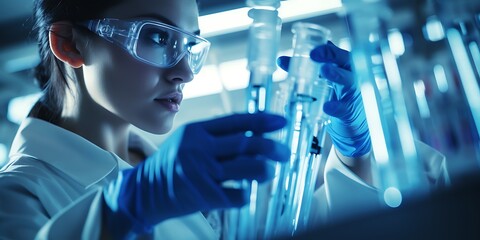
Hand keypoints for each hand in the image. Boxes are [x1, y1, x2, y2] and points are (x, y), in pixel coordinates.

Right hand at [102, 113, 288, 237]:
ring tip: (271, 171)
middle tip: (285, 152)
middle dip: (272, 147)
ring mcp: (201, 173)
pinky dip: (246, 194)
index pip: (236, 122)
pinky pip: (236, 195)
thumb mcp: (188, 140)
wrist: (143, 191)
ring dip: (265, 170)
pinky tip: (248, 192)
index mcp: (197, 131)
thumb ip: (215, 135)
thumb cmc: (171, 164)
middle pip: (245, 144)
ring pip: (245, 168)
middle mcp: (199, 149)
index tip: (282, 122)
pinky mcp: (203, 196)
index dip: (262, 121)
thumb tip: (253, 133)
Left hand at [277, 41, 370, 157]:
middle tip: (314, 55)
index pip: (334, 52)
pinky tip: (327, 106)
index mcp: (342, 67)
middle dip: (331, 55)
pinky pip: (344, 108)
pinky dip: (336, 106)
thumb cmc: (335, 100)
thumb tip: (282, 60)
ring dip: (336, 74)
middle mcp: (350, 76)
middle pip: (345, 60)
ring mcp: (353, 94)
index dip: (324, 48)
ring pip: (349, 80)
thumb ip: (304, 72)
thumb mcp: (320, 84)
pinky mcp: (351, 112)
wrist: (349, 128)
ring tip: (325, 71)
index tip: (310, 48)